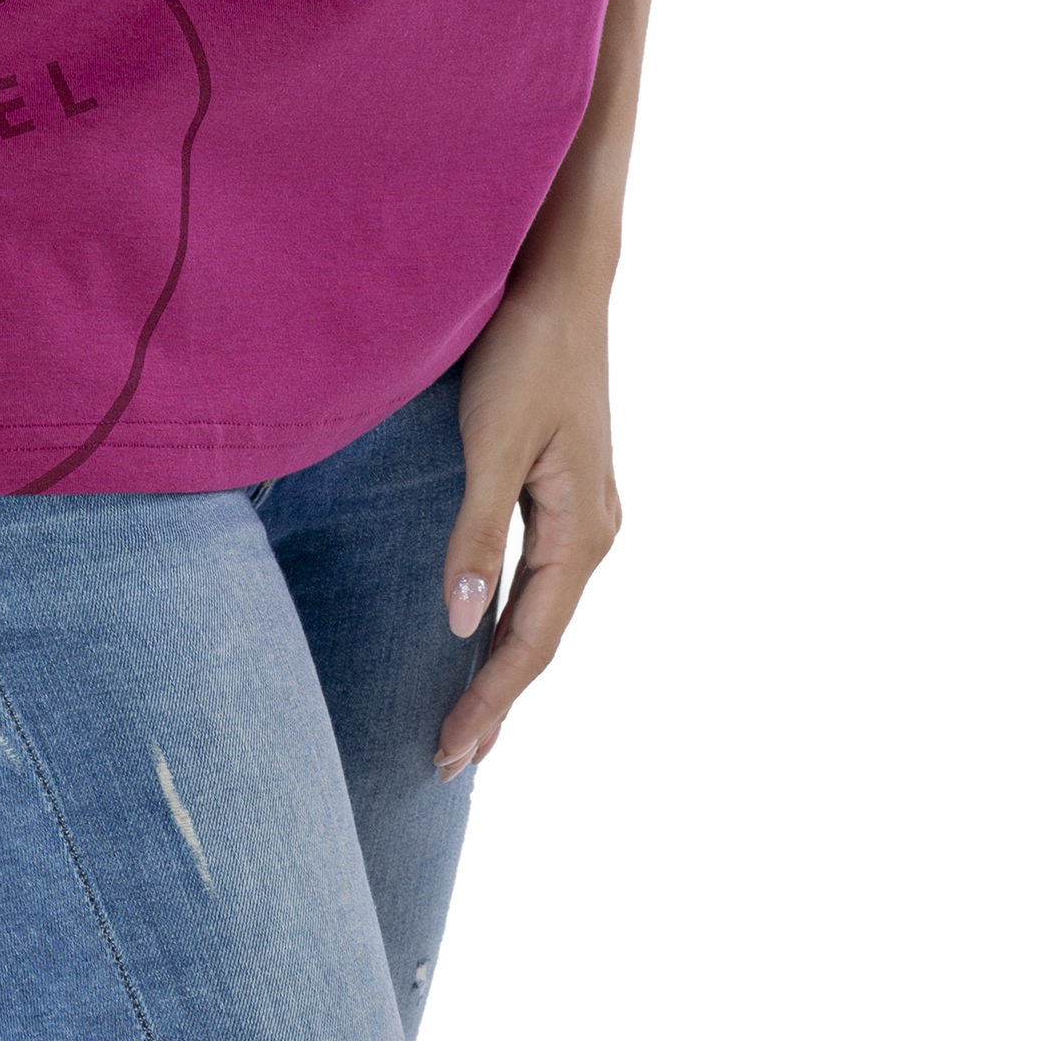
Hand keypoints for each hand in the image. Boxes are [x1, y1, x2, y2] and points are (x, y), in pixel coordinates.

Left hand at [434, 287, 622, 779]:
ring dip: (504, 664)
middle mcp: (594, 530)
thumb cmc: (526, 349)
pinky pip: (541, 575)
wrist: (563, 278)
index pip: (530, 642)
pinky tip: (489, 629)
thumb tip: (461, 624)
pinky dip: (513, 616)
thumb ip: (476, 533)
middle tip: (447, 762)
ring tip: (464, 718)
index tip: (447, 755)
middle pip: (540, 635)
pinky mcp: (568, 486)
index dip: (488, 702)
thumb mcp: (492, 440)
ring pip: (542, 607)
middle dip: (495, 700)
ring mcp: (585, 509)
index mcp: (582, 530)